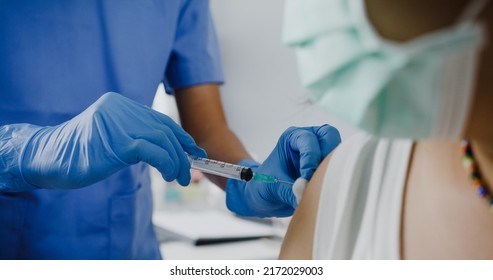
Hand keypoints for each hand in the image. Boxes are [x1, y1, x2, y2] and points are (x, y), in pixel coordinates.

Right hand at [20, 92, 205, 188]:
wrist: (46, 159)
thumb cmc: (78, 153)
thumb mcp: (109, 138)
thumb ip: (133, 136)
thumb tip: (167, 151)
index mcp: (119, 104)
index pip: (159, 119)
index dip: (181, 136)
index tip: (194, 150)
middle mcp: (120, 108)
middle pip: (164, 129)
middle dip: (182, 152)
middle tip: (188, 171)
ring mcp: (118, 124)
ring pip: (163, 139)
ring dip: (177, 161)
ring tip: (179, 178)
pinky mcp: (117, 142)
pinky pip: (153, 151)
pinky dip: (167, 163)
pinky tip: (168, 175)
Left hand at [226, 125, 340, 216]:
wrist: (264, 194)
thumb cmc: (263, 185)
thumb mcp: (271, 188)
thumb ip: (287, 191)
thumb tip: (303, 196)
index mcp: (291, 138)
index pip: (309, 140)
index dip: (311, 158)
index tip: (307, 177)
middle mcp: (308, 139)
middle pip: (329, 135)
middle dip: (329, 155)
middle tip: (322, 175)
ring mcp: (320, 151)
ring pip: (338, 150)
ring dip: (334, 166)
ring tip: (323, 183)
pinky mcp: (326, 165)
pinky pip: (339, 165)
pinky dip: (336, 175)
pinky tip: (327, 187)